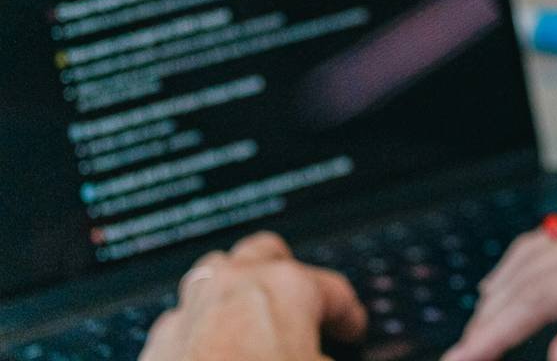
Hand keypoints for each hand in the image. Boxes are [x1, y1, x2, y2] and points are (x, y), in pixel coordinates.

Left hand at [139, 232, 366, 360]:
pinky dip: (202, 326)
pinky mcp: (161, 339)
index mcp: (289, 287)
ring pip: (218, 271)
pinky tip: (213, 352)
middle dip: (287, 271)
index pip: (334, 290)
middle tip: (301, 301)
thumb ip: (327, 357)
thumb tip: (325, 357)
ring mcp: (194, 306)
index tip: (350, 330)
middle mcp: (238, 283)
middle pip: (267, 252)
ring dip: (238, 288)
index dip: (349, 315)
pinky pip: (185, 316)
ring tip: (254, 317)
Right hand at [442, 201, 556, 360]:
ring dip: (503, 293)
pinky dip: (526, 270)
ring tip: (477, 337)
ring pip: (539, 252)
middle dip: (492, 315)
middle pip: (533, 270)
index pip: (542, 292)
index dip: (495, 330)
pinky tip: (505, 291)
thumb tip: (553, 351)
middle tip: (461, 356)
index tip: (462, 359)